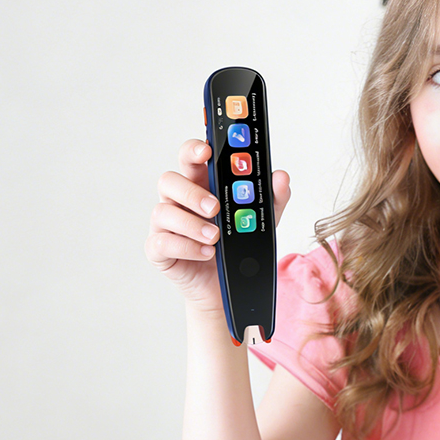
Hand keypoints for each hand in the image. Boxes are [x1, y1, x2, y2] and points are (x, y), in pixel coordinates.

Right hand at [145, 139, 290, 311]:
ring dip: (191, 223)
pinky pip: (161, 242)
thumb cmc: (236, 248)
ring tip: (215, 237)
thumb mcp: (261, 221)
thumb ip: (272, 199)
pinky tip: (206, 252)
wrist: (226, 289)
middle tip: (215, 207)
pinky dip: (185, 247)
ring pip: (162, 211)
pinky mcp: (159, 250)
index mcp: (201, 186)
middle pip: (169, 181)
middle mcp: (179, 202)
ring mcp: (166, 226)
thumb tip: (281, 177)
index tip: (207, 151)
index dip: (194, 150)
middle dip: (191, 192)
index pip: (190, 158)